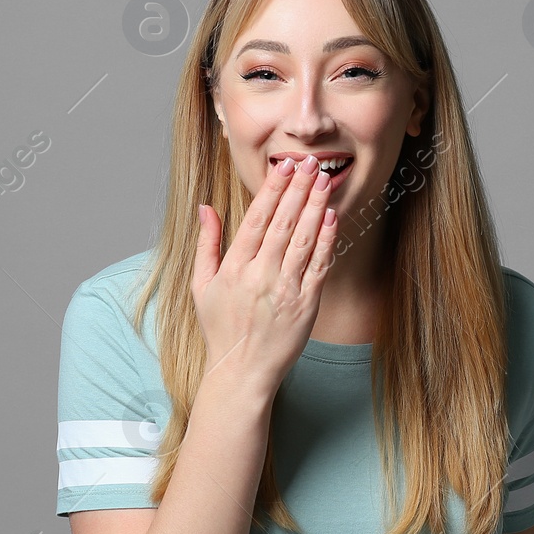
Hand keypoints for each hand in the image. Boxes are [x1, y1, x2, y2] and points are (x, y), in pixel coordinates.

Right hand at [193, 154, 340, 391]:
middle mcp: (261, 276)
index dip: (272, 190)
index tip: (284, 166)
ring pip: (304, 240)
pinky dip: (326, 240)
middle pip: (284, 223)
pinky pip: (319, 266)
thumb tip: (206, 207)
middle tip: (311, 162)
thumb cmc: (220, 328)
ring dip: (316, 207)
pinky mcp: (306, 305)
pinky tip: (331, 217)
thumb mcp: (201, 285)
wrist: (242, 371)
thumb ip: (206, 244)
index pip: (257, 219)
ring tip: (324, 180)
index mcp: (235, 268)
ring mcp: (285, 290)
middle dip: (299, 190)